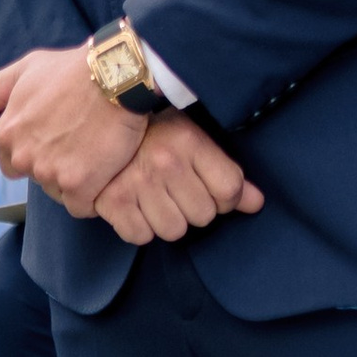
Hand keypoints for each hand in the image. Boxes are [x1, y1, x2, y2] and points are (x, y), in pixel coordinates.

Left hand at [0, 42, 144, 213]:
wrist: (114, 78)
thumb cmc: (72, 70)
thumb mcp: (29, 67)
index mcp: (8, 133)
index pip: (11, 163)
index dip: (35, 154)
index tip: (55, 143)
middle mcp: (24, 157)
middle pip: (37, 177)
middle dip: (56, 166)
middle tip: (80, 145)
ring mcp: (51, 173)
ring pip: (60, 191)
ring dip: (75, 181)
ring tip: (96, 156)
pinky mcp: (79, 186)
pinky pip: (82, 205)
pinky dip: (92, 196)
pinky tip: (105, 176)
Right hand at [97, 116, 267, 246]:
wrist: (100, 119)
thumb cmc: (152, 133)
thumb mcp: (193, 141)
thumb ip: (227, 174)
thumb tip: (256, 203)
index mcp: (189, 141)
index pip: (229, 189)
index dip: (226, 198)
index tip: (211, 190)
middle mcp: (165, 162)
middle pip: (203, 216)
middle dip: (194, 208)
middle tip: (176, 190)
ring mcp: (137, 182)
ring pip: (174, 231)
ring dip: (167, 220)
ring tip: (156, 197)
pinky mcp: (112, 202)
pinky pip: (141, 236)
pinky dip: (139, 227)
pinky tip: (136, 206)